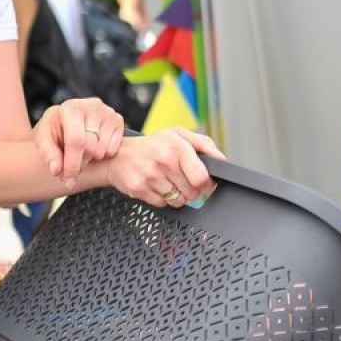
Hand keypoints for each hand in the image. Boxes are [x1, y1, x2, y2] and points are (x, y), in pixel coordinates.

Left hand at [33, 98, 122, 185]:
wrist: (67, 120)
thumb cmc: (55, 130)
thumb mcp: (43, 139)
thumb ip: (47, 154)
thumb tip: (56, 170)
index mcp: (70, 108)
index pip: (76, 140)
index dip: (72, 163)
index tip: (68, 180)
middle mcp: (92, 106)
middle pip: (91, 147)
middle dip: (80, 162)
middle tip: (71, 162)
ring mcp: (108, 112)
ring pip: (102, 150)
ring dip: (91, 159)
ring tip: (81, 152)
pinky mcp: (118, 120)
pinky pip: (113, 149)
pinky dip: (103, 154)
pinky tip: (93, 147)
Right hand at [105, 130, 223, 206]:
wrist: (118, 154)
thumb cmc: (152, 145)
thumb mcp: (178, 135)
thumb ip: (204, 144)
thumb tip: (222, 160)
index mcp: (177, 147)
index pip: (202, 177)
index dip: (207, 185)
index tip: (205, 184)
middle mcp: (164, 161)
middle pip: (192, 193)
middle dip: (191, 190)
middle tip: (182, 180)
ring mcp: (150, 176)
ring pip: (178, 201)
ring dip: (177, 195)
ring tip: (168, 182)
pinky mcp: (139, 189)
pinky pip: (162, 204)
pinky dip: (163, 199)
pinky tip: (156, 186)